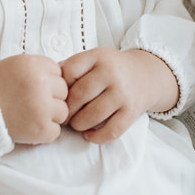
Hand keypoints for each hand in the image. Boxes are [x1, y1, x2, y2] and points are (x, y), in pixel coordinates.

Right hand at [0, 54, 68, 143]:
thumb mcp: (15, 66)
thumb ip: (38, 68)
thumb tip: (63, 75)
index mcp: (34, 65)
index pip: (59, 73)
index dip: (48, 83)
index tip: (33, 89)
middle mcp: (41, 83)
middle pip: (64, 92)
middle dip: (51, 99)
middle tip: (30, 104)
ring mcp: (42, 107)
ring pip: (62, 112)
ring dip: (49, 116)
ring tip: (28, 116)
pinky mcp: (41, 128)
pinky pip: (55, 131)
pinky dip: (43, 133)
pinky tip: (28, 127)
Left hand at [60, 48, 178, 142]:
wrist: (147, 75)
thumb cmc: (112, 69)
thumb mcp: (95, 58)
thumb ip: (72, 67)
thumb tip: (47, 82)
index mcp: (99, 57)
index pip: (69, 71)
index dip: (60, 86)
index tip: (59, 95)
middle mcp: (112, 73)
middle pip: (79, 95)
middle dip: (67, 110)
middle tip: (63, 116)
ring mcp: (123, 93)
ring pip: (92, 115)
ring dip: (78, 124)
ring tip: (76, 124)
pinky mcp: (131, 112)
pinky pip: (111, 130)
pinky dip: (96, 137)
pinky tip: (89, 135)